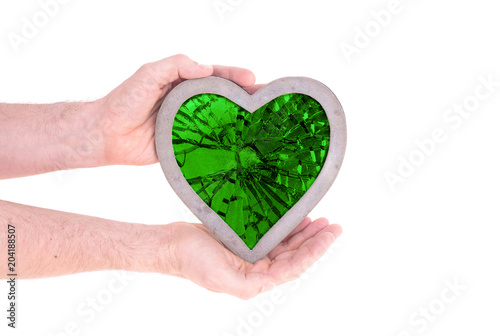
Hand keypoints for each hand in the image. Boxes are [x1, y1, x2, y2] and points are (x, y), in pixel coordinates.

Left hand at [94, 54, 260, 165]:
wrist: (108, 135)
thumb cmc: (125, 100)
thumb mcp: (148, 73)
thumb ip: (175, 65)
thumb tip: (206, 68)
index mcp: (183, 82)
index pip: (215, 76)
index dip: (234, 76)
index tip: (253, 79)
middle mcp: (189, 103)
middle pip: (223, 98)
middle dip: (245, 98)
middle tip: (267, 101)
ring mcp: (189, 125)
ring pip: (220, 121)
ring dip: (240, 122)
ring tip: (262, 123)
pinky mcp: (185, 145)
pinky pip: (208, 143)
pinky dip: (225, 144)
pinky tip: (241, 146)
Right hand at [168, 217, 341, 298]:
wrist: (172, 244)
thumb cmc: (192, 261)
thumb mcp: (220, 277)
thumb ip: (247, 285)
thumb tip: (270, 284)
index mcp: (255, 280)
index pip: (294, 267)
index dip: (314, 251)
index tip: (330, 235)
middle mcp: (257, 268)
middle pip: (295, 255)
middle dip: (315, 240)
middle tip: (333, 226)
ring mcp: (252, 254)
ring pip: (286, 244)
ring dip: (304, 233)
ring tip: (321, 220)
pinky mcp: (245, 240)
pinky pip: (272, 233)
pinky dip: (287, 227)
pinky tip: (296, 218)